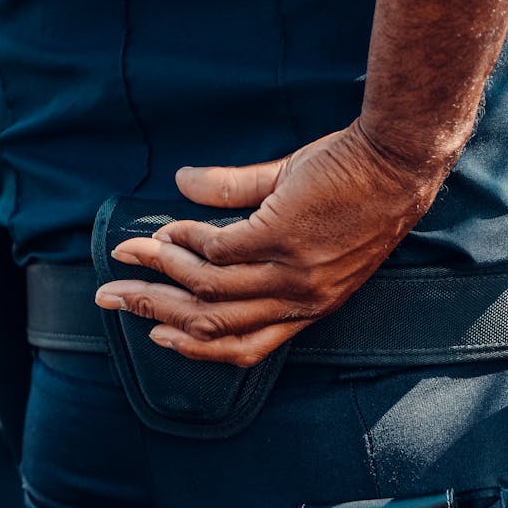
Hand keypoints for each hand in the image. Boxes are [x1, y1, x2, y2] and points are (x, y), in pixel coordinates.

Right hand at [94, 121, 445, 365]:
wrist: (397, 161)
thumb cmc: (359, 183)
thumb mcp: (299, 209)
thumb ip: (237, 200)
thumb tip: (182, 184)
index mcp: (310, 306)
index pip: (245, 346)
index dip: (194, 346)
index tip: (155, 334)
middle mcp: (300, 300)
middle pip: (213, 323)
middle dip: (155, 311)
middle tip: (110, 298)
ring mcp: (291, 272)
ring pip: (209, 289)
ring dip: (162, 273)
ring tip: (128, 255)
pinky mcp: (282, 238)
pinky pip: (218, 250)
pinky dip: (186, 242)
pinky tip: (167, 231)